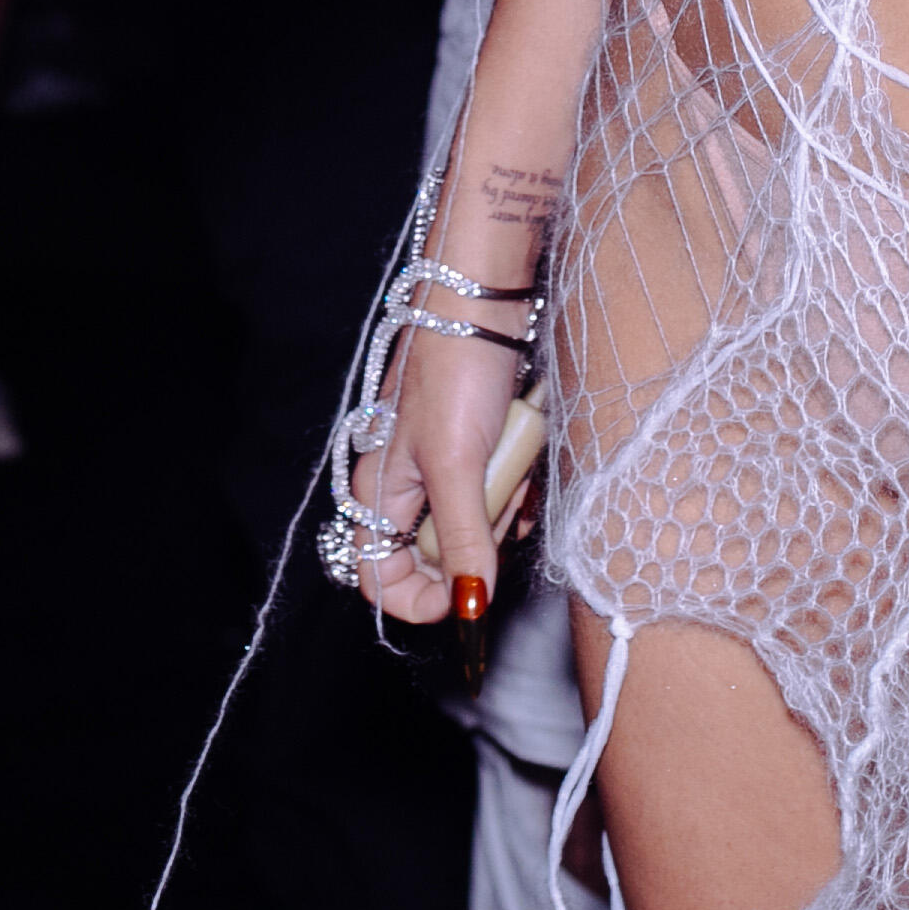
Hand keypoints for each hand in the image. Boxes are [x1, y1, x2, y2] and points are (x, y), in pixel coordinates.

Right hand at [343, 322, 526, 626]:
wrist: (486, 301)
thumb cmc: (456, 372)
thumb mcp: (458, 464)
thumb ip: (464, 538)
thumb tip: (469, 608)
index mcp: (380, 495)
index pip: (381, 580)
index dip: (422, 599)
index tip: (467, 593)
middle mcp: (405, 488)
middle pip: (440, 556)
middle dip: (479, 539)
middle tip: (497, 496)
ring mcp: (442, 468)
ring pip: (476, 525)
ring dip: (503, 506)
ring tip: (513, 464)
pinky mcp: (476, 450)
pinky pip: (497, 493)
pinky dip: (516, 487)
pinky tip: (528, 465)